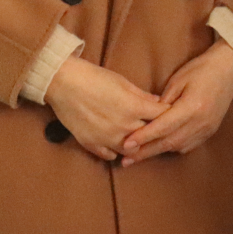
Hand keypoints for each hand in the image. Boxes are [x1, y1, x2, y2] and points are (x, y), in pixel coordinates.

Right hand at [45, 57, 166, 160]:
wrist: (63, 83)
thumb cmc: (94, 77)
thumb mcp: (122, 81)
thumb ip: (141, 95)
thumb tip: (158, 103)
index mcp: (134, 108)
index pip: (162, 117)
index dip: (167, 115)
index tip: (168, 114)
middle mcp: (124, 127)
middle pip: (148, 137)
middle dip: (153, 133)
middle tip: (154, 129)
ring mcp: (107, 139)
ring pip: (130, 151)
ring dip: (134, 145)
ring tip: (134, 139)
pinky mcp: (92, 144)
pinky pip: (109, 156)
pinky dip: (114, 151)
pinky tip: (115, 143)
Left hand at [119, 40, 232, 163]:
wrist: (229, 70)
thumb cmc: (201, 69)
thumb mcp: (178, 80)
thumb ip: (163, 101)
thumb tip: (148, 118)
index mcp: (192, 107)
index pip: (163, 127)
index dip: (144, 137)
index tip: (127, 144)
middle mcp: (200, 122)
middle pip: (169, 142)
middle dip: (146, 152)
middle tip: (126, 160)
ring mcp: (206, 129)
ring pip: (178, 146)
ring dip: (157, 152)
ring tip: (138, 156)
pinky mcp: (209, 132)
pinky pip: (188, 145)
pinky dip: (172, 148)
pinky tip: (160, 148)